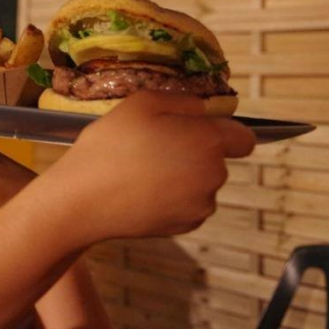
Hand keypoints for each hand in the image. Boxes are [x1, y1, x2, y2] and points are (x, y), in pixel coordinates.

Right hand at [43, 91, 255, 247]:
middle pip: (217, 160)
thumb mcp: (141, 103)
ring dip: (184, 177)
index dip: (224, 132)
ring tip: (144, 173)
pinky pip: (188, 206)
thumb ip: (182, 101)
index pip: (244, 138)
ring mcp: (201, 205)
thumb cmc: (111, 145)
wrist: (84, 200)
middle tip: (154, 149)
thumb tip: (202, 109)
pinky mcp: (186, 226)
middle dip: (195, 153)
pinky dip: (173, 199)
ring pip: (202, 184)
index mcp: (209, 141)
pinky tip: (143, 193)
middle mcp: (214, 175)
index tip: (194, 131)